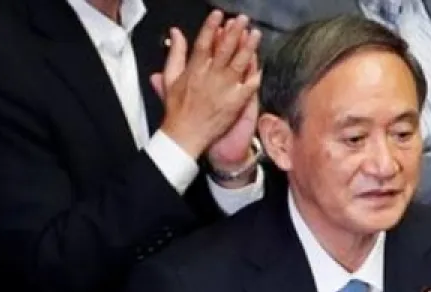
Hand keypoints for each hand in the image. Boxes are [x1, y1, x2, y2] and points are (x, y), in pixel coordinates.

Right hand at [153, 12, 262, 159]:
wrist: (185, 137)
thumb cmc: (177, 110)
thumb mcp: (170, 78)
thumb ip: (175, 53)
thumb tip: (175, 32)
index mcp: (194, 70)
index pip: (204, 43)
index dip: (211, 27)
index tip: (219, 15)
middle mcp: (210, 77)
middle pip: (224, 49)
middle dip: (234, 32)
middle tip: (242, 20)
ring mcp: (224, 90)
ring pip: (239, 63)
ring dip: (248, 47)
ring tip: (255, 34)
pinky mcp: (235, 103)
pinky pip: (248, 86)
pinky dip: (255, 76)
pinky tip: (261, 66)